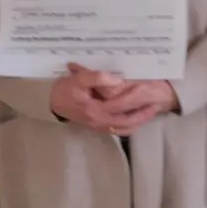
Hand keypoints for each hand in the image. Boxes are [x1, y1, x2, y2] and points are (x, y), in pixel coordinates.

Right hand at [51, 64, 172, 134]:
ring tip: (150, 113)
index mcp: (96, 110)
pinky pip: (117, 129)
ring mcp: (98, 126)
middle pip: (126, 124)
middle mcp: (99, 122)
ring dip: (138, 123)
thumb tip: (118, 81)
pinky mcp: (97, 126)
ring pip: (123, 129)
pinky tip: (136, 118)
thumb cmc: (66, 88)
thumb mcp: (80, 78)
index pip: (122, 110)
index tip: (151, 98)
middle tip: (155, 107)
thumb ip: (99, 78)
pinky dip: (129, 126)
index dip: (137, 105)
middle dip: (142, 117)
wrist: (50, 101)